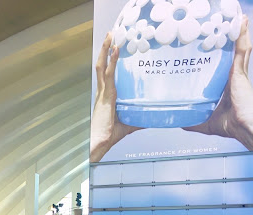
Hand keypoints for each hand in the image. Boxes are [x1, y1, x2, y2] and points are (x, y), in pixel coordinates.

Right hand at [90, 32, 140, 162]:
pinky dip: (112, 61)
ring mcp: (103, 92)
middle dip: (106, 50)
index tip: (114, 49)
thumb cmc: (109, 135)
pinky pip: (108, 74)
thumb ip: (139, 119)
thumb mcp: (129, 124)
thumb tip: (152, 119)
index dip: (109, 61)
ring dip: (106, 50)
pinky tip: (116, 50)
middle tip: (112, 35)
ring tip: (111, 36)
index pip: (106, 74)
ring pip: (102, 66)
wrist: (100, 142)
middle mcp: (102, 92)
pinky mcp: (106, 95)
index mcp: (106, 96)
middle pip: (102, 66)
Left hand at [184, 16, 252, 151]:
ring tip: (235, 17)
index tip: (214, 44)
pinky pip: (242, 48)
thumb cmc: (230, 125)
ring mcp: (239, 72)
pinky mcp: (241, 70)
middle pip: (232, 52)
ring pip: (239, 46)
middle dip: (230, 38)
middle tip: (226, 23)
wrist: (242, 126)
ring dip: (238, 31)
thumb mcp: (205, 121)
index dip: (221, 54)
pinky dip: (242, 34)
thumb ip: (191, 121)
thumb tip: (178, 121)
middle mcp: (235, 76)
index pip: (224, 65)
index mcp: (227, 85)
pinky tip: (241, 22)